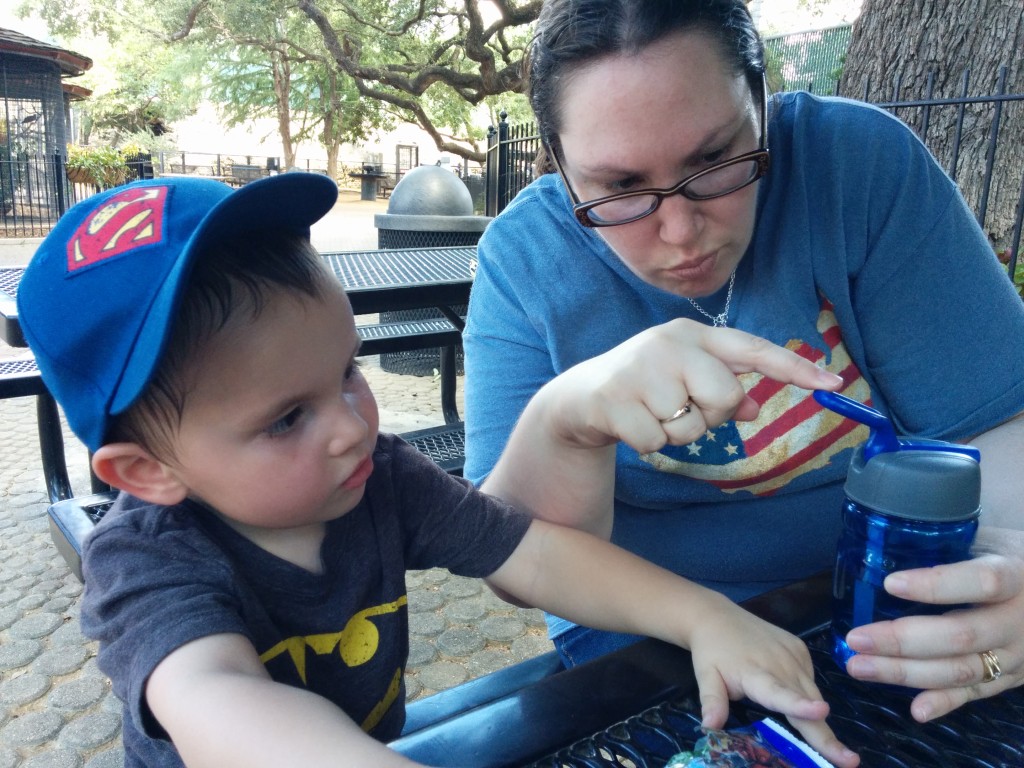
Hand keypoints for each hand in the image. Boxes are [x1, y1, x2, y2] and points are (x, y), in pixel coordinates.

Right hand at [547, 319, 843, 453]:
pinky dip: (649, 446)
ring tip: (651, 416)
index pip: (752, 348)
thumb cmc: (645, 388)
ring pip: (691, 425)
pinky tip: (631, 428)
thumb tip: (758, 406)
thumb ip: (722, 389)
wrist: (580, 399)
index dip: (793, 367)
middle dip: (710, 416)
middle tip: (682, 410)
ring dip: (676, 434)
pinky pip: (657, 442)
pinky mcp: (615, 399)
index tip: (832, 384)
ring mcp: (639, 370)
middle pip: (725, 395)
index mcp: (692, 336)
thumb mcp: (684, 381)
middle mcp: (668, 344)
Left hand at [689, 595, 860, 767]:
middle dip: (827, 735)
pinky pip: (810, 678)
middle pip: (807, 703)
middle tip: (850, 760)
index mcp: (756, 673)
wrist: (718, 617)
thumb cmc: (712, 651)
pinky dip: (809, 694)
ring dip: (820, 719)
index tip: (820, 712)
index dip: (800, 705)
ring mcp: (793, 654)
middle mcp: (780, 663)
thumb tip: (709, 727)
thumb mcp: (706, 676)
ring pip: (813, 693)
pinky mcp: (800, 648)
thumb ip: (712, 702)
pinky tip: (801, 701)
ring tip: (836, 750)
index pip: (779, 693)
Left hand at [844, 530, 1023, 721]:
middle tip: (856, 638)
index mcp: (1015, 576)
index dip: (937, 585)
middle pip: (962, 634)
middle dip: (903, 640)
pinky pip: (977, 694)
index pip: (981, 582)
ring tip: (859, 666)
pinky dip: (945, 703)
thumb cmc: (1004, 556)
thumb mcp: (987, 539)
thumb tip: (882, 541)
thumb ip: (948, 544)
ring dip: (906, 673)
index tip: (890, 584)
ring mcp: (1017, 655)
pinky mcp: (1012, 679)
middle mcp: (1019, 620)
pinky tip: (915, 710)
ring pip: (961, 669)